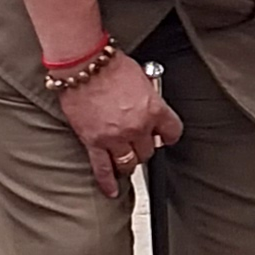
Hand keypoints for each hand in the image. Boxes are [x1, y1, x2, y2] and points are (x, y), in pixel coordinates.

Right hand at [58, 52, 180, 196]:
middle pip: (148, 151)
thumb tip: (149, 107)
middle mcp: (137, 126)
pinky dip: (107, 182)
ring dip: (129, 163)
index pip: (172, 132)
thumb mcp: (142, 77)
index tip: (164, 136)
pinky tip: (112, 191)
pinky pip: (103, 169)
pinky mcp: (93, 142)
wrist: (83, 63)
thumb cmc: (109, 64)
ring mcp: (115, 137)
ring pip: (128, 163)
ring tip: (125, 158)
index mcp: (153, 109)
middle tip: (137, 143)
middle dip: (144, 147)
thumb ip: (148, 97)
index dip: (168, 135)